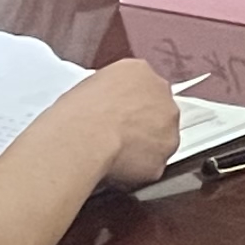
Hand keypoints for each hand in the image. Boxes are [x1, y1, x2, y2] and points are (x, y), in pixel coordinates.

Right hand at [65, 58, 186, 190]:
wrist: (83, 138)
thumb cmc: (76, 113)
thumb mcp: (89, 84)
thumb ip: (109, 90)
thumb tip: (104, 106)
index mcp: (139, 71)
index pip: (141, 87)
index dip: (128, 105)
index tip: (116, 116)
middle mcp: (161, 95)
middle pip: (156, 112)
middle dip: (140, 125)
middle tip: (115, 137)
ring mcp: (168, 128)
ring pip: (158, 141)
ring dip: (141, 149)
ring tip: (112, 156)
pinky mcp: (162, 158)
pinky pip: (150, 167)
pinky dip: (135, 173)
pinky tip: (115, 171)